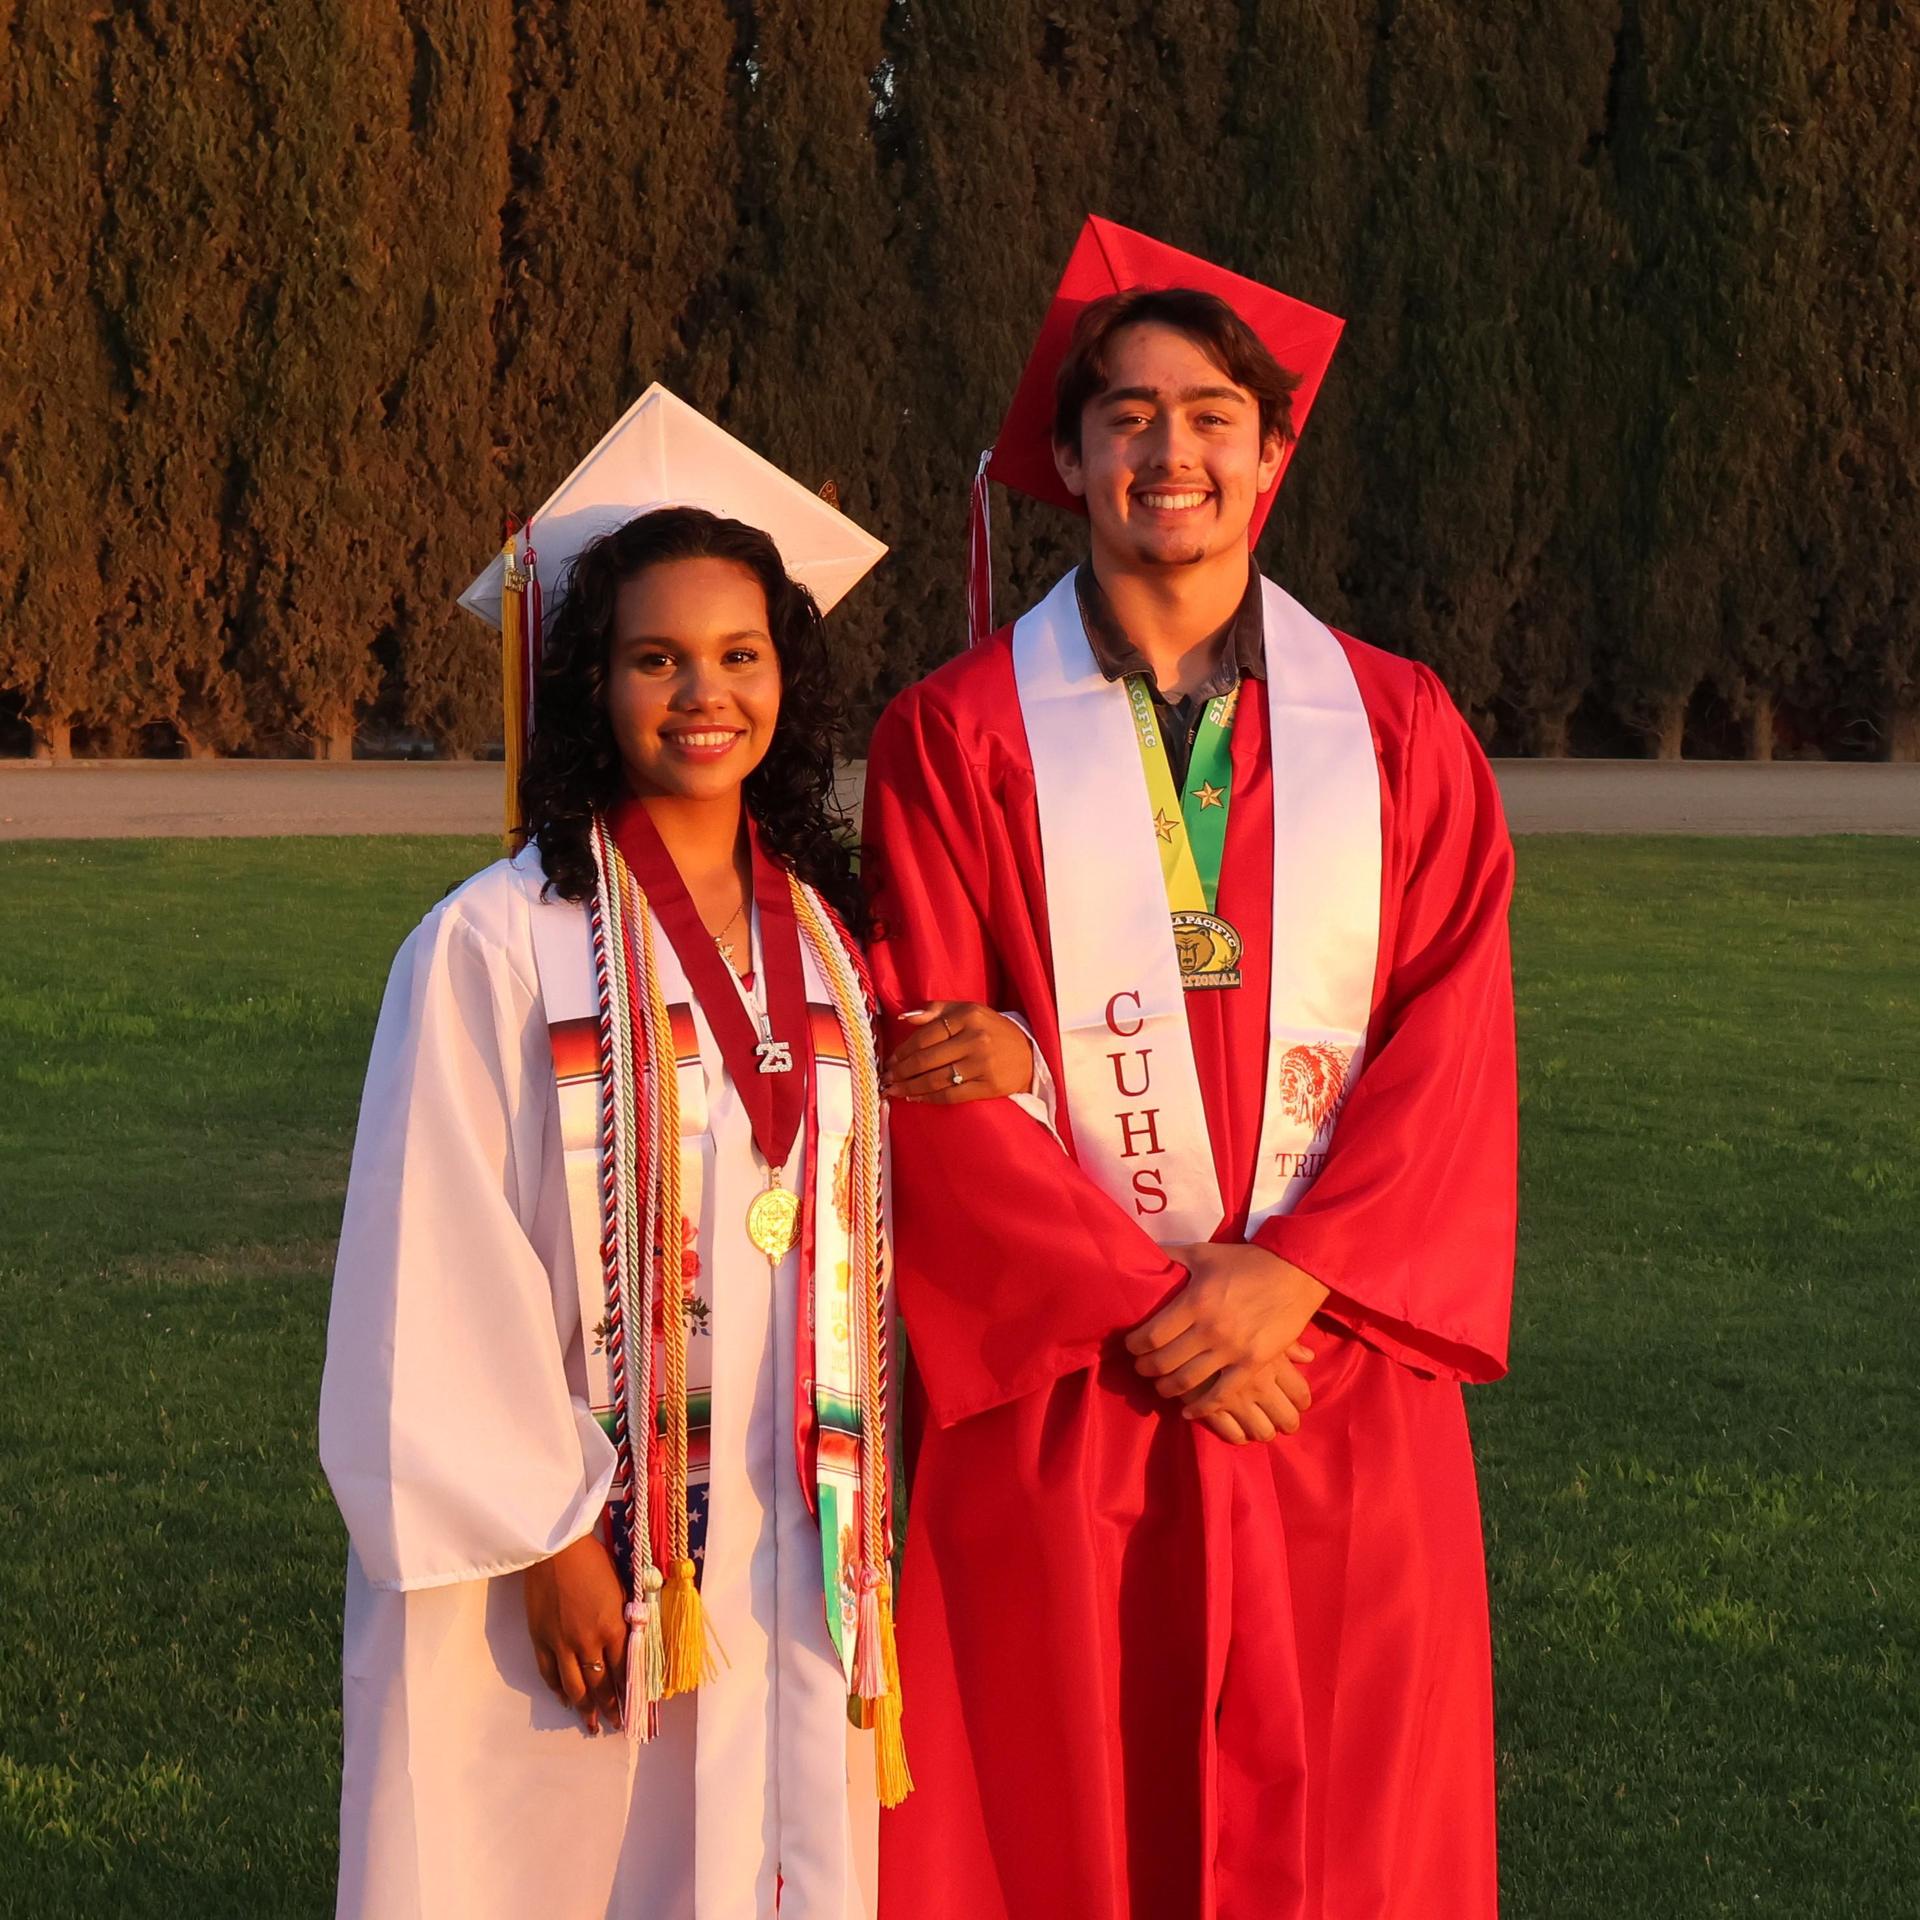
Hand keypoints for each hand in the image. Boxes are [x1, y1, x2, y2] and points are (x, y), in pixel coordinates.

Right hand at [524, 1532, 626, 1732]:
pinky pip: (550, 1674)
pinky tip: (565, 1700)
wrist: (555, 1549)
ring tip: (592, 1725)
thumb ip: (625, 1618)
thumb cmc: (593, 1560)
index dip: (630, 1693)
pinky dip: (558, 1690)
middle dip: (610, 1708)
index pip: (625, 1670)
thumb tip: (633, 1639)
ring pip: (575, 1687)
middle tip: (616, 1726)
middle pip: (601, 1685)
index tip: (635, 1710)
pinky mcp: (541, 1639)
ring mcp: (562, 1644)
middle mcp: (588, 1642)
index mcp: (613, 1627)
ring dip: (585, 1709)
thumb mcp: (620, 1588)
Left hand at [881, 1000, 1035, 1103]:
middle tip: (886, 1078)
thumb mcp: (968, 1011)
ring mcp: (983, 1064)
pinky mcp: (989, 1086)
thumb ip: (936, 1010)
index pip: (925, 1035)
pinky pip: (951, 1095)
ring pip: (936, 1080)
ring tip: (894, 1090)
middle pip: (927, 1059)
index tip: (890, 1060)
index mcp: (969, 1016)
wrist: (1030, 1053)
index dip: (903, 1050)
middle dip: (901, 1072)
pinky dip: (929, 1098)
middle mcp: (976, 1039)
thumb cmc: (992, 1030)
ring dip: (910, 1087)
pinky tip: (915, 1098)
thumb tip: (904, 1017)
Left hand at [1125, 1243, 1328, 1445]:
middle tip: (1140, 1369)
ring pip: (1188, 1381)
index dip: (1135, 1346)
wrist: (1295, 1273)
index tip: (1130, 1348)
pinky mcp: (1253, 1364)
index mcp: (1195, 1301)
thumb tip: (1141, 1250)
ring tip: (1160, 1386)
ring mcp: (1232, 1349)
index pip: (1152, 1335)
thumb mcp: (1204, 1253)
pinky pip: (1221, 1395)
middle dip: (1146, 1369)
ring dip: (1167, 1388)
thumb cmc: (1246, 1262)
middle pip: (1165, 1362)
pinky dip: (1201, 1408)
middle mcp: (1210, 1328)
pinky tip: (1188, 1411)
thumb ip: (1171, 1255)